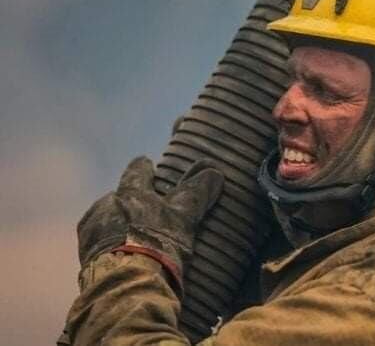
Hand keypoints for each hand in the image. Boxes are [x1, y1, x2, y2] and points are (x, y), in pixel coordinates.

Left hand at [77, 156, 223, 286]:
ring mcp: (91, 234)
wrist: (125, 286)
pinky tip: (119, 260)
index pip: (137, 172)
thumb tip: (216, 170)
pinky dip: (108, 251)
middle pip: (116, 197)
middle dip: (126, 201)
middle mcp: (105, 207)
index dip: (143, 168)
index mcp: (130, 194)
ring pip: (104, 222)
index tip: (145, 162)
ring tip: (130, 241)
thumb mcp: (183, 217)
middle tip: (137, 208)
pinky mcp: (84, 260)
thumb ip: (197, 193)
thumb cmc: (156, 244)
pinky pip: (97, 248)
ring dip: (115, 227)